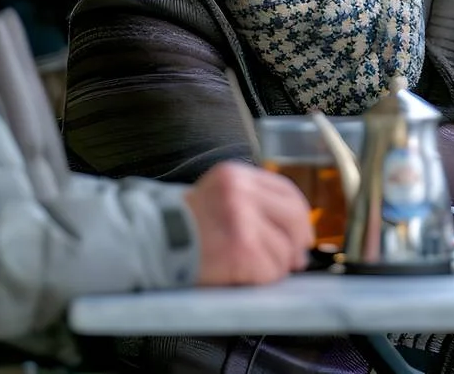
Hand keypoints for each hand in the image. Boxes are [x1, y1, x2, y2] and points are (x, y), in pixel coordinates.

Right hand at [184, 161, 313, 285]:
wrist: (151, 243)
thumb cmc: (180, 225)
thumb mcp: (216, 195)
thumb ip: (251, 200)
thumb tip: (291, 229)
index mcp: (236, 175)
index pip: (286, 190)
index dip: (299, 216)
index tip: (302, 234)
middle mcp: (241, 193)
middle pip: (293, 217)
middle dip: (297, 242)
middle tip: (293, 259)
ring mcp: (242, 221)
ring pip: (284, 249)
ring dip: (275, 265)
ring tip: (254, 269)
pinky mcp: (241, 250)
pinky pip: (271, 269)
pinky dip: (264, 278)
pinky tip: (246, 276)